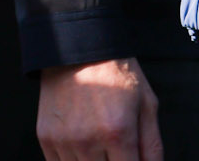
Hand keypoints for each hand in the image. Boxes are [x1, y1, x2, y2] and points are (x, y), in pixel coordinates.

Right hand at [38, 58, 162, 160]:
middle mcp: (88, 141)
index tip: (129, 158)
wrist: (79, 48)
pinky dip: (74, 160)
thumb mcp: (146, 104)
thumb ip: (152, 146)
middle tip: (116, 148)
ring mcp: (64, 142)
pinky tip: (83, 144)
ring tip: (100, 142)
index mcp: (118, 132)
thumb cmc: (116, 73)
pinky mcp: (46, 139)